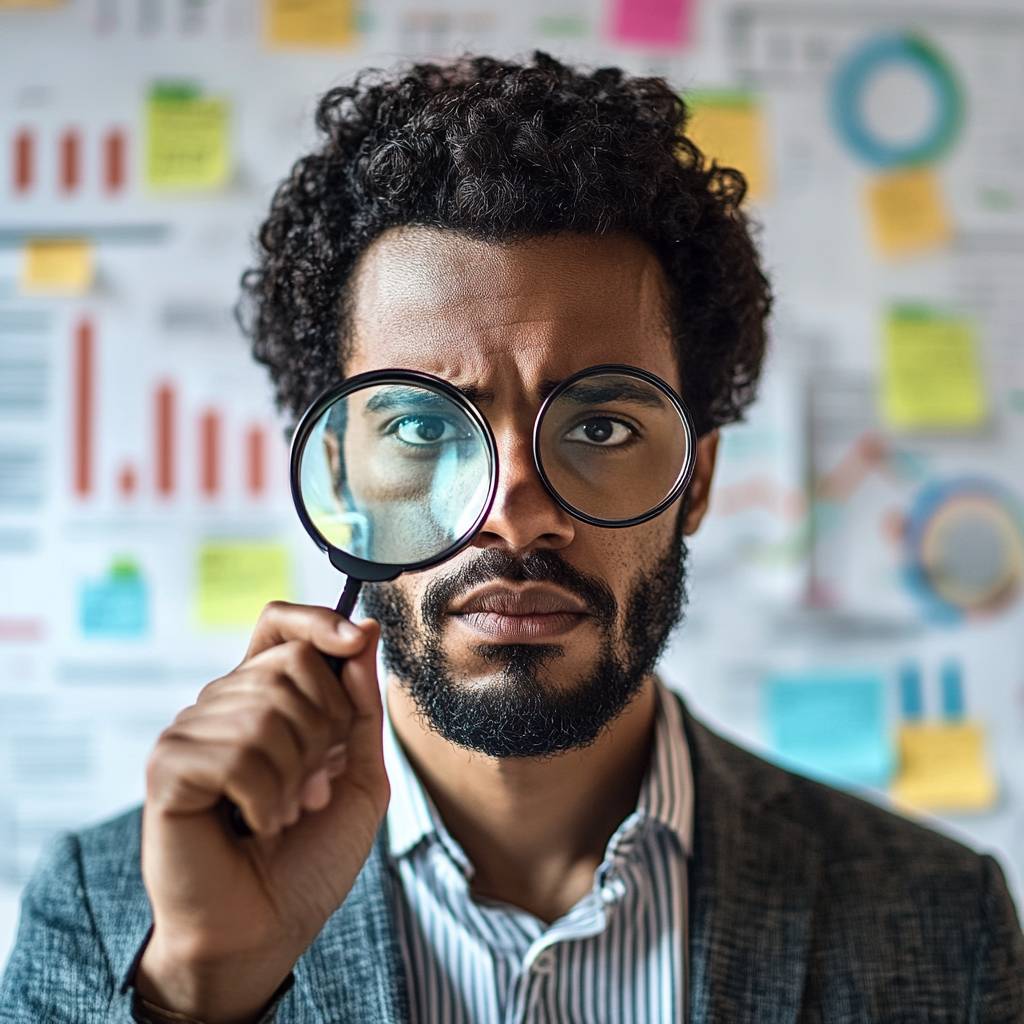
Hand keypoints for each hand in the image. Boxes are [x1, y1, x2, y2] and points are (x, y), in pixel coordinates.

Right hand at [135, 602, 387, 1020]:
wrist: (268, 929)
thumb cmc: (310, 855)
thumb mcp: (361, 774)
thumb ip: (362, 707)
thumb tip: (362, 632)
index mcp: (264, 698)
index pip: (278, 623)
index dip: (317, 620)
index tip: (354, 639)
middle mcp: (222, 704)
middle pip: (291, 663)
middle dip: (326, 730)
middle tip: (313, 786)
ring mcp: (190, 730)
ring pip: (269, 712)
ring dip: (296, 776)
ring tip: (281, 814)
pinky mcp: (168, 766)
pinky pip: (238, 755)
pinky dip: (265, 801)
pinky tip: (254, 827)